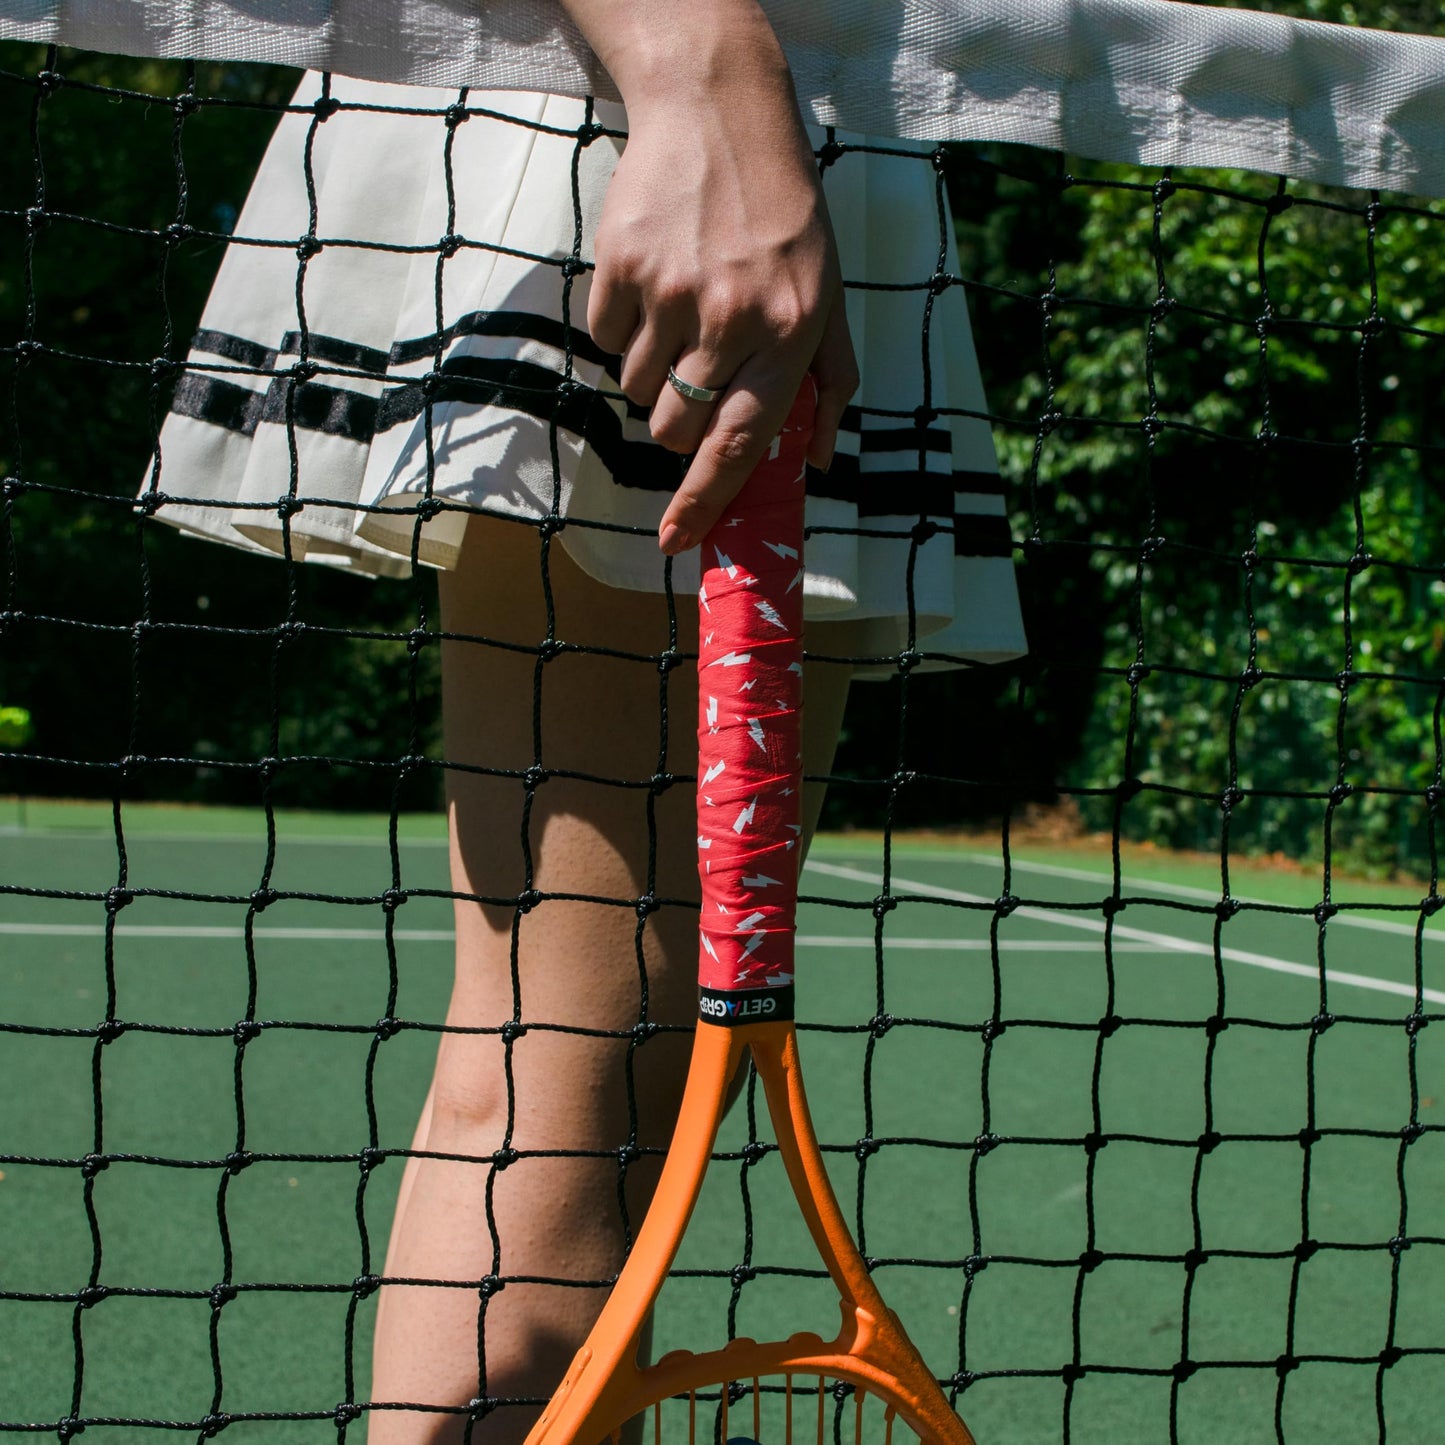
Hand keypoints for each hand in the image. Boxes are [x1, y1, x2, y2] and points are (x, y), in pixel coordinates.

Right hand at [567, 2, 858, 553]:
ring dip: (651, 371)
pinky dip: (622, 327)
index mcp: (788, 334)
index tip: (676, 540)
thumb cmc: (785, 217)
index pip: (742, 443)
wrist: (720, 115)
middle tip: (696, 375)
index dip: (705, 500)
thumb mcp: (829, 295)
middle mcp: (730, 319)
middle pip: (674, 428)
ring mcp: (672, 293)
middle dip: (677, 423)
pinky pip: (605, 338)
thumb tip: (816, 462)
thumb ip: (830, 383)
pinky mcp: (622, 267)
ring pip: (634, 389)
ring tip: (682, 311)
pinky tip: (655, 281)